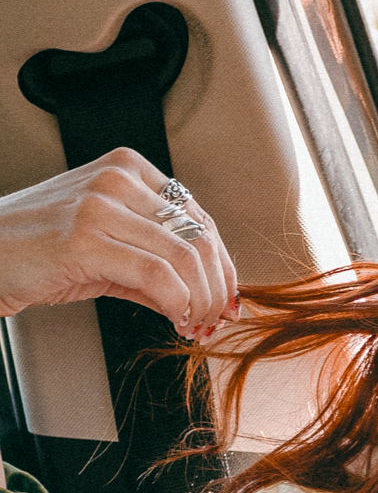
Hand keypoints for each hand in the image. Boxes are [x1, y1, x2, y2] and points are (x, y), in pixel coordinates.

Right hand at [0, 147, 236, 340]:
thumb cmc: (37, 249)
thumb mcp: (106, 245)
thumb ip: (156, 263)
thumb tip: (205, 296)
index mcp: (128, 168)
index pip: (200, 217)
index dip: (223, 264)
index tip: (226, 297)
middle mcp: (118, 178)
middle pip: (201, 237)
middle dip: (218, 287)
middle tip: (216, 318)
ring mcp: (101, 205)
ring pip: (186, 257)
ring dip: (202, 301)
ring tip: (196, 324)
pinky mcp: (86, 238)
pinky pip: (158, 276)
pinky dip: (178, 304)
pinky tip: (176, 320)